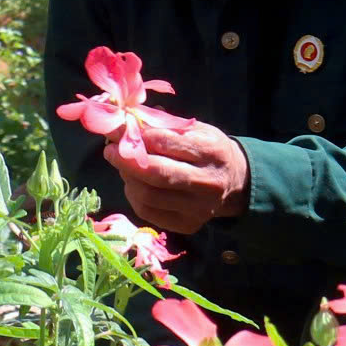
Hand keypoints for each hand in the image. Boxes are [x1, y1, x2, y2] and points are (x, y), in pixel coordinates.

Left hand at [109, 117, 250, 235]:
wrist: (236, 182)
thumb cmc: (207, 149)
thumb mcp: (193, 129)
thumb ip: (160, 125)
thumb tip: (122, 121)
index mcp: (210, 150)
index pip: (163, 142)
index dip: (132, 135)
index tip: (112, 129)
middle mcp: (207, 181)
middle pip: (155, 173)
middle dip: (125, 160)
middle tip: (110, 150)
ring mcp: (199, 207)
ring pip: (148, 195)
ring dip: (127, 177)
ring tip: (123, 166)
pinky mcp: (188, 225)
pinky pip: (148, 211)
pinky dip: (133, 195)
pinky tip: (134, 183)